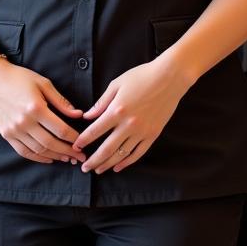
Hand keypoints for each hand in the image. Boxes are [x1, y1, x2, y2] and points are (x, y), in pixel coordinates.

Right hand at [0, 60, 84, 164]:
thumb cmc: (21, 78)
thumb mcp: (44, 84)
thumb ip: (61, 101)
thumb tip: (79, 114)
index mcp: (36, 108)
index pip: (60, 129)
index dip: (74, 138)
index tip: (83, 143)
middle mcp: (24, 122)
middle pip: (50, 143)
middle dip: (67, 152)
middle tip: (79, 157)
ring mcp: (14, 131)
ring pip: (38, 150)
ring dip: (55, 156)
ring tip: (67, 158)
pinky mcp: (6, 135)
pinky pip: (24, 152)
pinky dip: (38, 158)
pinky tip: (49, 158)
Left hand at [75, 58, 190, 173]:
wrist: (170, 77)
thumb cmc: (143, 76)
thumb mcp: (118, 83)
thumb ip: (102, 102)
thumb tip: (87, 116)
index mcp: (117, 110)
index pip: (95, 131)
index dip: (83, 140)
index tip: (76, 146)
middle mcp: (128, 124)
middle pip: (106, 149)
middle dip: (93, 160)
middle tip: (84, 168)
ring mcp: (142, 131)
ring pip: (121, 155)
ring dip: (107, 164)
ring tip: (98, 170)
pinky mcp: (153, 134)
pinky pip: (138, 153)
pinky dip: (127, 162)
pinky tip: (118, 167)